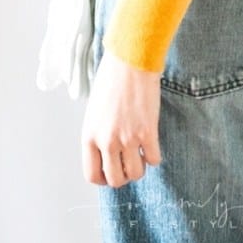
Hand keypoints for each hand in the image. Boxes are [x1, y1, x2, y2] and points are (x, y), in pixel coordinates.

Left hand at [82, 49, 161, 187]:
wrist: (129, 62)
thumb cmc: (110, 80)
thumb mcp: (94, 110)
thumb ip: (98, 134)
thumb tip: (106, 155)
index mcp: (89, 134)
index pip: (92, 174)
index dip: (103, 178)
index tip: (110, 171)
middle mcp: (106, 140)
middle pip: (116, 180)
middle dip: (123, 176)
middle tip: (127, 163)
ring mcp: (127, 138)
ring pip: (136, 174)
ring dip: (139, 167)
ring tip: (138, 151)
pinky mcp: (148, 133)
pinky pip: (154, 160)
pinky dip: (153, 156)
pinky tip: (150, 142)